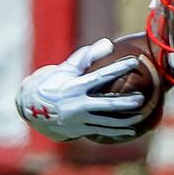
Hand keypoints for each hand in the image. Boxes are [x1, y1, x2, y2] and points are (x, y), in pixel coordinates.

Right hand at [15, 38, 146, 141]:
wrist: (32, 110)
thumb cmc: (53, 85)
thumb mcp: (65, 70)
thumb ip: (86, 57)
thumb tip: (108, 43)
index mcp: (75, 86)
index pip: (101, 75)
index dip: (119, 68)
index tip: (135, 62)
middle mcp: (78, 104)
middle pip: (107, 104)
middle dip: (126, 102)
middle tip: (141, 98)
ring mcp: (80, 119)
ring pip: (108, 121)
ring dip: (126, 120)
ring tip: (140, 115)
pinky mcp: (81, 129)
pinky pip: (103, 131)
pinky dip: (118, 131)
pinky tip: (132, 130)